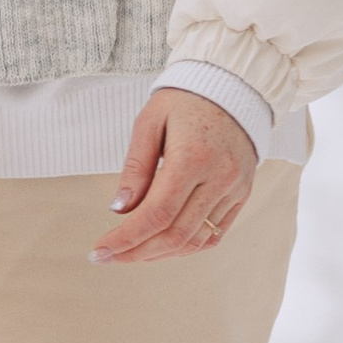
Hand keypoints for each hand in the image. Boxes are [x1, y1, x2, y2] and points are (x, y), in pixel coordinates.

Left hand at [94, 88, 257, 263]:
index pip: (156, 214)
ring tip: (132, 252)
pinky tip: (163, 245)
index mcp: (192, 158)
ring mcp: (235, 189)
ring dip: (160, 254)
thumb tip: (119, 210)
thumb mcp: (149, 122)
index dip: (126, 239)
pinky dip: (187, 246)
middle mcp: (219, 178)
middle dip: (137, 252)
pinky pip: (215, 234)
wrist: (233, 85)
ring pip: (195, 240)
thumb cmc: (184, 100)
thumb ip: (135, 167)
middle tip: (108, 257)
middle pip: (175, 234)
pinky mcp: (243, 193)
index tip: (99, 251)